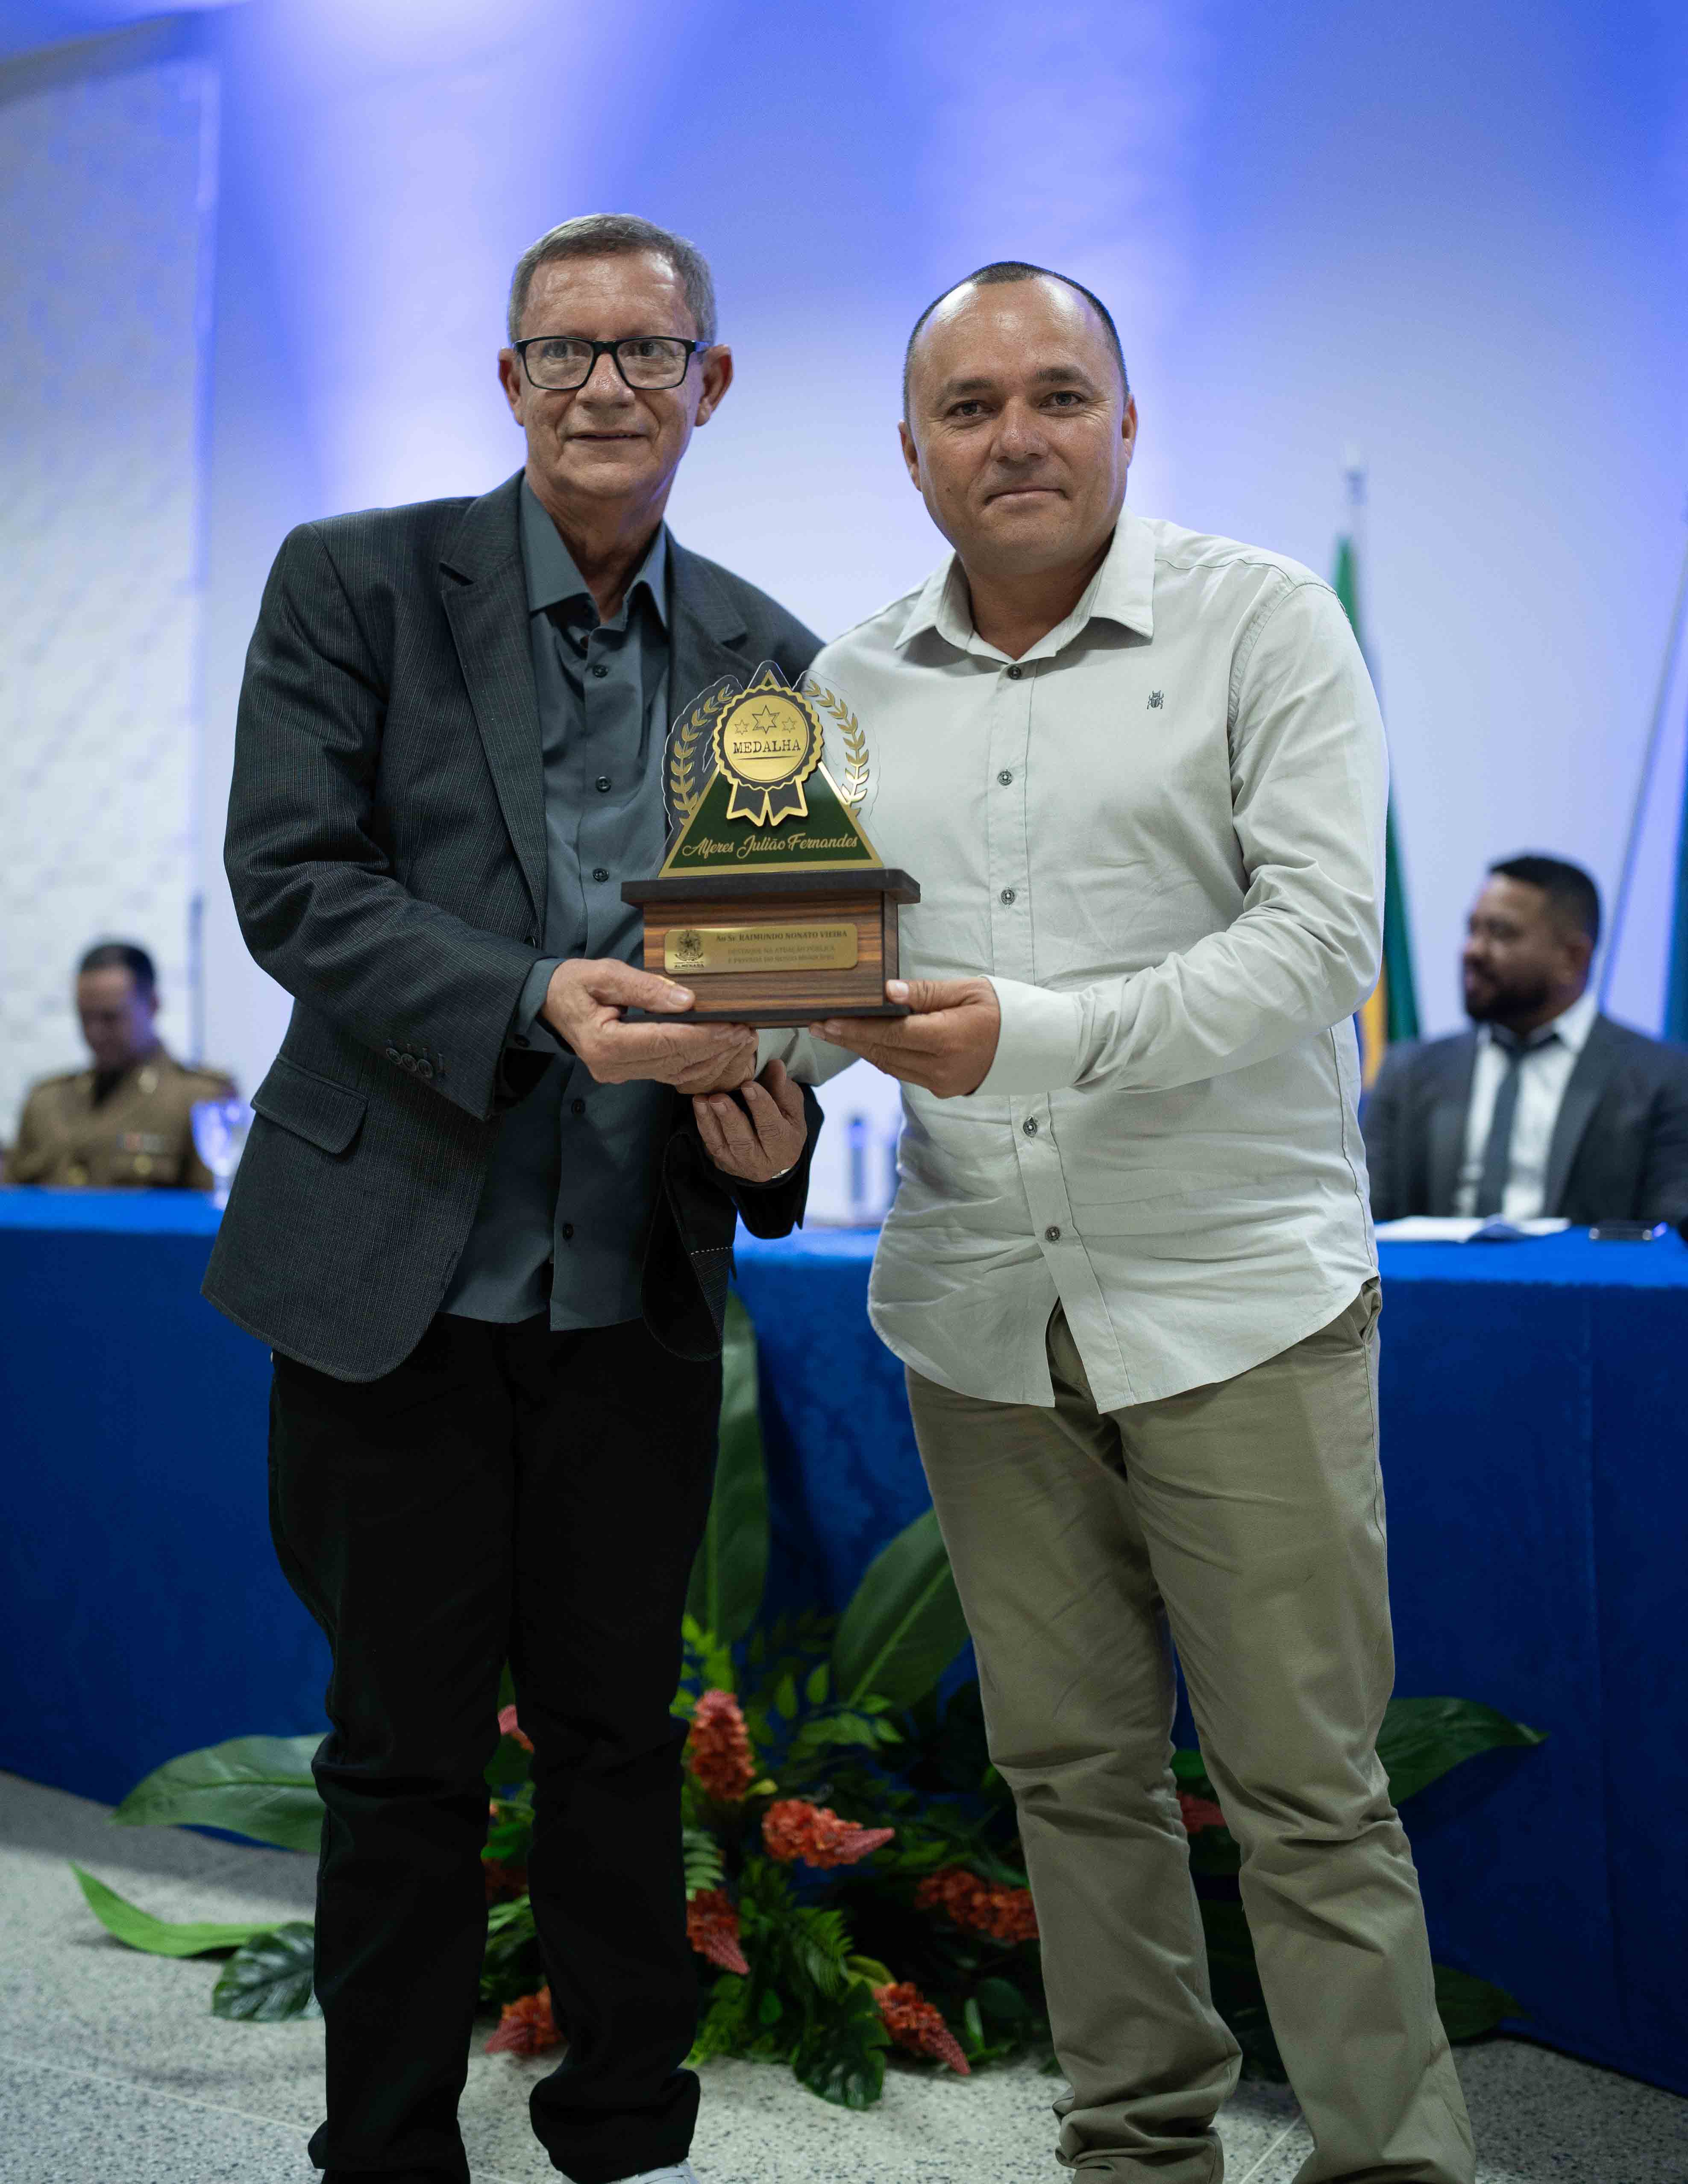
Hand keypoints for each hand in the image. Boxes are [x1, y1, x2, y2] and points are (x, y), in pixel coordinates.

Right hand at [542, 959, 755, 1092]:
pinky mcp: (628, 1074)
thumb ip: (645, 988)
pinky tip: (717, 1051)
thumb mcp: (604, 974)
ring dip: (710, 1058)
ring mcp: (620, 1074)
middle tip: (746, 1032)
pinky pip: (668, 1073)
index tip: (732, 1027)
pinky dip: (696, 1064)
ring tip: (739, 1040)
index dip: (702, 1037)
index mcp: (605, 1044)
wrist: (550, 1001)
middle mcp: (613, 1067)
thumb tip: (687, 1001)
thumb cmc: (574, 983)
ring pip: (676, 1072)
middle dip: (714, 1047)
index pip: (665, 1042)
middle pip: (675, 1060)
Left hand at [693, 1059, 807, 1182]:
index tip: (748, 1085)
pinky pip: (710, 1145)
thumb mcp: (791, 1106)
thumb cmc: (784, 1122)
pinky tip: (699, 1106)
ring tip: (701, 1100)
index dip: (760, 1106)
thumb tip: (775, 1065)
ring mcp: (739, 1165)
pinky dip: (703, 1125)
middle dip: (729, 1118)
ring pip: (721, 1146)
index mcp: (784, 1147)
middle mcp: (761, 1163)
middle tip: (718, 1098)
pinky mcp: (722, 1163)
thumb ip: (781, 1088)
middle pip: (743, 1142)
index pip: (772, 1128)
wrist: (773, 1152)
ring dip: (709, 1121)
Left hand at [810, 977, 1000, 1096]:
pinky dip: (883, 1056)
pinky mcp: (941, 1088)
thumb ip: (925, 993)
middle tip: (817, 1025)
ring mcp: (940, 1082)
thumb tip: (887, 992)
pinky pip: (902, 1072)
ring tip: (834, 1032)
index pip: (891, 1034)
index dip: (857, 1028)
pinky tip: (866, 1042)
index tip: (828, 1020)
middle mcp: (941, 1067)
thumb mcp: (968, 991)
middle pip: (883, 1052)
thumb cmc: (1002, 1010)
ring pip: (889, 1065)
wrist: (1032, 1046)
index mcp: (948, 1039)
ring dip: (861, 1049)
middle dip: (847, 1039)